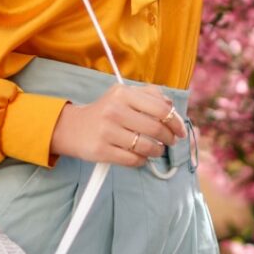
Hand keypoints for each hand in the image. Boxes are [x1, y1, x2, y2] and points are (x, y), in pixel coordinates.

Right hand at [50, 82, 187, 166]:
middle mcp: (114, 110)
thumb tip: (171, 106)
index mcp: (123, 93)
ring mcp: (107, 131)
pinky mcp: (102, 151)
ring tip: (156, 149)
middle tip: (171, 141)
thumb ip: (149, 95)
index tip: (180, 129)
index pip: (160, 108)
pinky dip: (142, 160)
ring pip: (146, 147)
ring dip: (157, 151)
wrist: (73, 127)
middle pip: (156, 129)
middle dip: (169, 138)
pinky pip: (134, 160)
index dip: (176, 121)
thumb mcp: (123, 95)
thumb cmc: (105, 111)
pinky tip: (140, 156)